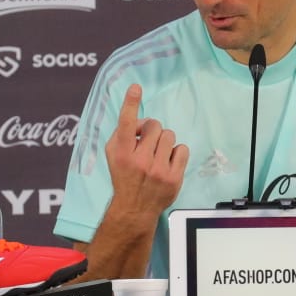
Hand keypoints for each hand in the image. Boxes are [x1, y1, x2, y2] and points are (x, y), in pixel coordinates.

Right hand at [104, 83, 188, 217]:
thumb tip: (142, 121)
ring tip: (157, 154)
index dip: (130, 103)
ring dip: (164, 141)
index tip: (135, 88)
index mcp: (122, 153)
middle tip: (147, 143)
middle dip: (152, 131)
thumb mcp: (113, 154)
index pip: (126, 124)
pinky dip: (176, 153)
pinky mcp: (174, 177)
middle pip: (154, 126)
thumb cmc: (124, 176)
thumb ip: (123, 134)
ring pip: (169, 135)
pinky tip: (168, 161)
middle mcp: (139, 160)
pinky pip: (182, 149)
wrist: (135, 207)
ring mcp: (158, 170)